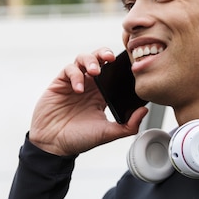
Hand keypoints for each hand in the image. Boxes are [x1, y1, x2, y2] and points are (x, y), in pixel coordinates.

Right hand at [29, 48, 148, 155]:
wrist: (53, 145)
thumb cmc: (79, 139)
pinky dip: (75, 75)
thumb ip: (128, 125)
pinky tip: (78, 88)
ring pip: (84, 58)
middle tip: (111, 59)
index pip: (114, 73)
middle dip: (105, 53)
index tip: (127, 67)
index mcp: (103, 95)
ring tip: (95, 72)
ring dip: (91, 60)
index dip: (120, 66)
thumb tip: (144, 111)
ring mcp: (74, 82)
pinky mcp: (60, 83)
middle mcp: (89, 86)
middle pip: (99, 59)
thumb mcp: (107, 134)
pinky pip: (69, 69)